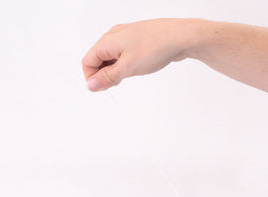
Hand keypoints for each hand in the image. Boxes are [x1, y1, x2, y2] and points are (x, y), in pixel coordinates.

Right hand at [82, 18, 202, 91]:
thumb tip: (90, 85)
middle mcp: (114, 36)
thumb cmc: (155, 47)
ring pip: (110, 58)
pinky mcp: (136, 41)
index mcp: (108, 40)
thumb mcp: (128, 67)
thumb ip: (107, 77)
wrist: (180, 37)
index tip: (103, 89)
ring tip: (127, 77)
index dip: (92, 78)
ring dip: (113, 71)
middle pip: (97, 59)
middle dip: (102, 75)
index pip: (87, 61)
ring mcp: (126, 38)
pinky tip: (134, 70)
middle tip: (117, 84)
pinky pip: (122, 55)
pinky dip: (123, 66)